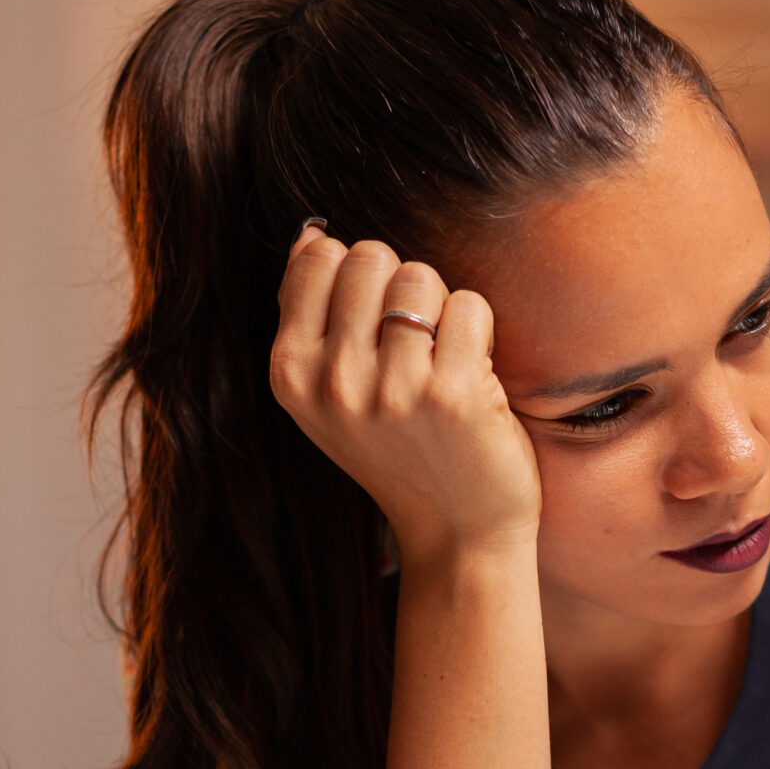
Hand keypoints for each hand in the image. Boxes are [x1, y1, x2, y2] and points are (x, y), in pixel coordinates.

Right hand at [269, 223, 540, 567]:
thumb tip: (310, 235)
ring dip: (442, 310)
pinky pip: (470, 305)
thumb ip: (310, 314)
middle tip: (415, 348)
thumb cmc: (400, 453)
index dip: (359, 276)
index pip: (319, 256)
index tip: (373, 325)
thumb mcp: (328, 396)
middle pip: (371, 257)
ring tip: (442, 364)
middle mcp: (333, 383)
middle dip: (400, 287)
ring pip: (420, 277)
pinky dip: (479, 333)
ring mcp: (392, 389)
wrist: (458, 533)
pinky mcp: (453, 394)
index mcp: (290, 374)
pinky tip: (471, 378)